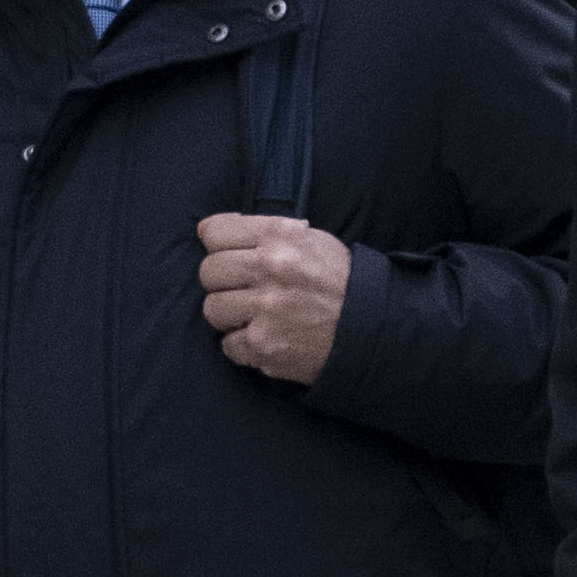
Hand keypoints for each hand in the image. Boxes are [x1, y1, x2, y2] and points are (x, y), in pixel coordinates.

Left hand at [194, 214, 347, 382]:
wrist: (370, 326)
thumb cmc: (338, 281)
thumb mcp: (310, 240)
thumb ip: (262, 232)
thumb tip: (207, 230)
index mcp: (280, 237)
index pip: (215, 233)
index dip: (216, 246)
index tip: (225, 254)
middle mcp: (270, 269)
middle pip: (209, 272)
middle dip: (222, 282)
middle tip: (244, 290)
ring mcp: (265, 308)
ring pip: (212, 309)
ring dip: (230, 315)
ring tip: (254, 315)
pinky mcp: (264, 344)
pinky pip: (228, 344)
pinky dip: (243, 345)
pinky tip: (265, 337)